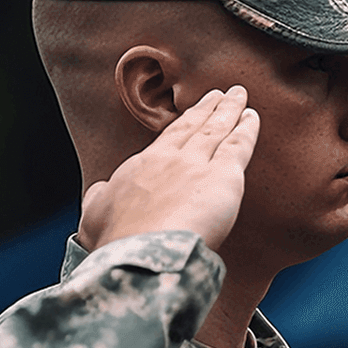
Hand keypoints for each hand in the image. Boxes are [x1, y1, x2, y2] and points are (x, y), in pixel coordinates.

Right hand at [78, 87, 259, 252]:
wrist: (140, 254)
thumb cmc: (116, 242)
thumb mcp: (94, 216)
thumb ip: (99, 198)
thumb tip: (100, 190)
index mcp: (143, 166)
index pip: (170, 137)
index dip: (185, 122)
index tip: (195, 111)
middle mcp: (171, 159)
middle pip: (195, 126)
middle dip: (209, 107)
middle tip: (221, 94)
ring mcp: (198, 165)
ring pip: (217, 129)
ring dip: (230, 110)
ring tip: (240, 96)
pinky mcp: (224, 178)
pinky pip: (239, 146)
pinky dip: (247, 129)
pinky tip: (252, 118)